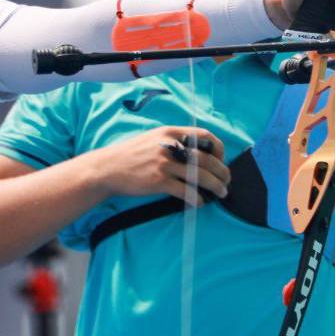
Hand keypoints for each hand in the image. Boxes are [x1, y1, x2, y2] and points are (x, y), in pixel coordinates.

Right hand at [87, 126, 228, 206]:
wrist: (107, 168)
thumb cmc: (130, 155)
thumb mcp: (152, 139)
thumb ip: (173, 141)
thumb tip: (196, 153)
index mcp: (170, 132)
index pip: (204, 135)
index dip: (218, 148)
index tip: (221, 160)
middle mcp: (169, 145)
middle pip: (206, 158)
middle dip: (222, 171)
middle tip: (227, 182)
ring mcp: (164, 163)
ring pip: (200, 175)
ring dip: (215, 186)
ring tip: (221, 194)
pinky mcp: (158, 181)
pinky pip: (185, 191)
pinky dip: (197, 199)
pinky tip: (199, 203)